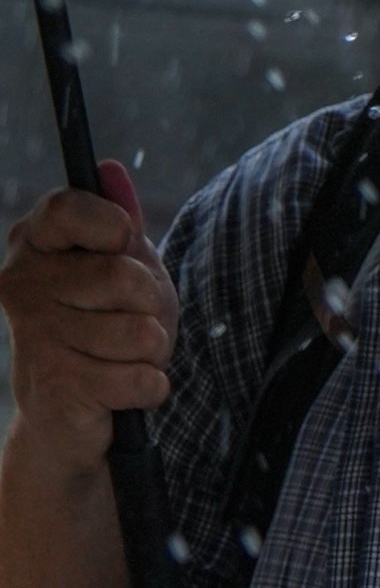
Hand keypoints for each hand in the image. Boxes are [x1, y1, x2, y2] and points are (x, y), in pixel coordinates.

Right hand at [0, 169, 171, 463]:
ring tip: (122, 359)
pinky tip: (120, 391)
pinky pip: (143, 378)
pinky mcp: (56, 386)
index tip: (119, 247)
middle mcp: (20, 285)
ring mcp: (35, 336)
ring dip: (152, 353)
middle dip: (152, 307)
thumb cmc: (104, 333)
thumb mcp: (122, 271)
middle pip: (126, 276)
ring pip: (142, 332)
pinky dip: (149, 389)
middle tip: (130, 323)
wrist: (71, 417)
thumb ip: (119, 224)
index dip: (114, 227)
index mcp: (33, 247)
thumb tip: (110, 170)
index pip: (71, 206)